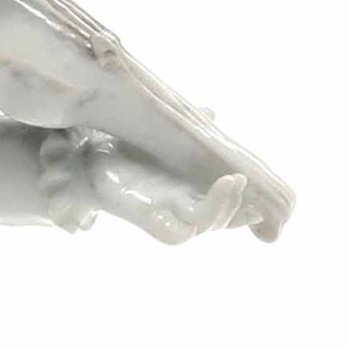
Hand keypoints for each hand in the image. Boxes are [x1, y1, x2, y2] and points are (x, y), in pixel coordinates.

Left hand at [54, 134, 250, 245]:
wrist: (79, 158)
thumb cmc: (120, 150)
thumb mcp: (162, 134)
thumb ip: (188, 127)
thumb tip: (210, 111)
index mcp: (189, 190)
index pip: (228, 204)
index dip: (249, 206)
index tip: (269, 202)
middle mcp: (179, 206)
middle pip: (222, 219)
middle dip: (241, 208)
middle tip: (245, 181)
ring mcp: (163, 213)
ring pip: (204, 227)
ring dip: (224, 210)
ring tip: (234, 182)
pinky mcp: (145, 218)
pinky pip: (177, 236)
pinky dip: (196, 222)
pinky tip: (205, 206)